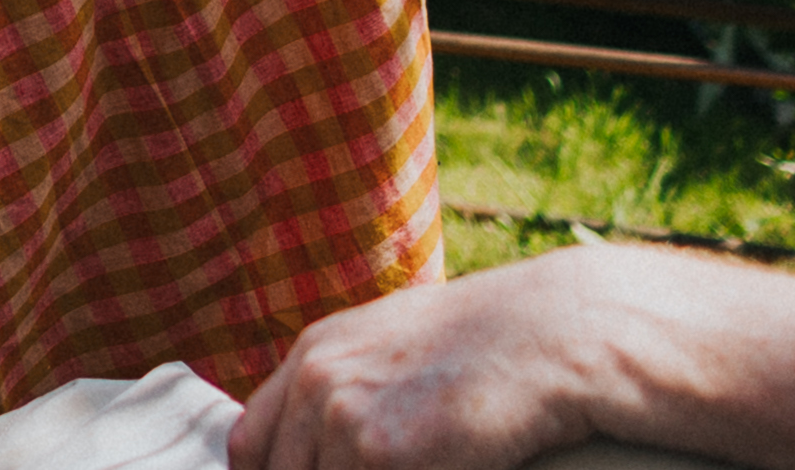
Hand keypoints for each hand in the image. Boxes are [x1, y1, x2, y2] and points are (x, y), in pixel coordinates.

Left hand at [229, 255, 643, 469]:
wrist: (544, 337)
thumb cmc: (487, 351)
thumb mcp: (393, 354)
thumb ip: (347, 393)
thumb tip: (330, 449)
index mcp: (313, 356)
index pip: (250, 445)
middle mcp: (315, 381)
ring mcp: (341, 416)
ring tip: (412, 469)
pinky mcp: (378, 452)